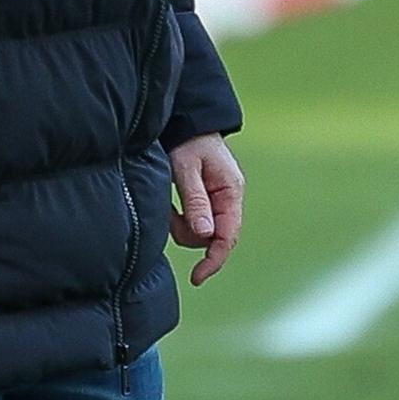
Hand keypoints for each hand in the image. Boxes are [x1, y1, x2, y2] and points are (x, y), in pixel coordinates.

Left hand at [172, 134, 245, 286]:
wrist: (186, 121)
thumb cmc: (187, 140)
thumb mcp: (186, 169)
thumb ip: (195, 200)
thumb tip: (204, 234)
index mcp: (230, 192)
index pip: (228, 236)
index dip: (214, 260)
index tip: (197, 277)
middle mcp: (228, 199)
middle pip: (213, 238)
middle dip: (189, 234)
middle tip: (170, 214)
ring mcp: (217, 200)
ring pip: (201, 232)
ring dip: (181, 225)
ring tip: (168, 204)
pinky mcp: (205, 200)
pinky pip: (193, 221)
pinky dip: (179, 218)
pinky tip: (170, 204)